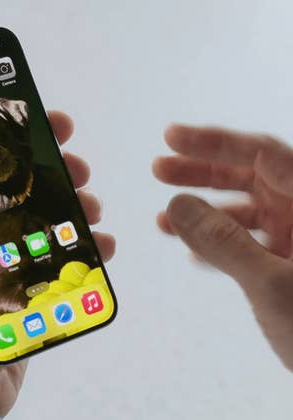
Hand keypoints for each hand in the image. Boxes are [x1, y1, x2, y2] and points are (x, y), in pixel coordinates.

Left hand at [0, 100, 115, 416]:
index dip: (15, 139)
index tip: (42, 118)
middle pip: (26, 191)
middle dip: (55, 169)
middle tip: (76, 162)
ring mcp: (9, 266)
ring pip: (51, 224)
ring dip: (77, 205)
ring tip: (91, 203)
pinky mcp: (32, 295)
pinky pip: (66, 264)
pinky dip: (88, 250)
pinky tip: (100, 242)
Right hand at [153, 125, 292, 370]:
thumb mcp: (270, 283)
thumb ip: (222, 241)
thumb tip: (178, 204)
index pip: (263, 155)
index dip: (214, 142)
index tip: (172, 138)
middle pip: (251, 178)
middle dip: (202, 172)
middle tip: (159, 169)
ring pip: (246, 212)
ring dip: (203, 212)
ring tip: (164, 217)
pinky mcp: (291, 266)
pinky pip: (249, 244)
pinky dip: (218, 245)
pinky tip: (191, 252)